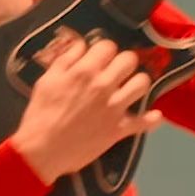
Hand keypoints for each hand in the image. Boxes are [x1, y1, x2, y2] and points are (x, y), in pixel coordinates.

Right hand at [11, 33, 163, 179]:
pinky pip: (144, 122)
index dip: (104, 51)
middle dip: (123, 62)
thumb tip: (80, 45)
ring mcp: (114, 107)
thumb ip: (65, 60)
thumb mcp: (46, 80)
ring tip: (129, 89)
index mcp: (84, 71)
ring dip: (137, 83)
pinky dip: (151, 119)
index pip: (108, 46)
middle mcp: (103, 85)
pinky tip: (154, 115)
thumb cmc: (40, 114)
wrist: (42, 150)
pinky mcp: (119, 129)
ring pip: (142, 83)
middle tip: (116, 72)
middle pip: (129, 60)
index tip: (100, 58)